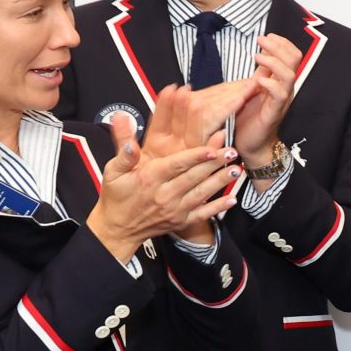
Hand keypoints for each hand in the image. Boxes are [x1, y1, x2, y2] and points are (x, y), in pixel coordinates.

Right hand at [87, 86, 240, 258]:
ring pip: (202, 194)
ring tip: (236, 170)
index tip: (211, 148)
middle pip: (194, 177)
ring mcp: (175, 210)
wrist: (118, 228)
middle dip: (215, 164)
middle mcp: (165, 195)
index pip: (177, 165)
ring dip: (220, 182)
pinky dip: (218, 207)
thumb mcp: (113, 170)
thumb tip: (124, 121)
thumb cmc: (117, 195)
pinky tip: (232, 198)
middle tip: (232, 151)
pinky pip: (203, 214)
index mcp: (150, 179)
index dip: (195, 156)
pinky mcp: (181, 221)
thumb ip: (124, 149)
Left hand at [229, 34, 301, 170]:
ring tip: (257, 56)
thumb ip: (261, 72)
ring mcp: (282, 101)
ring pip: (290, 75)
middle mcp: (285, 89)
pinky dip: (270, 83)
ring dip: (273, 62)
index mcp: (281, 81)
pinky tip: (257, 79)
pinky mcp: (275, 113)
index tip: (266, 36)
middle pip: (294, 60)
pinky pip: (280, 94)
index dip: (282, 42)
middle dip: (278, 46)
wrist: (249, 144)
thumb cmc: (249, 117)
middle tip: (260, 39)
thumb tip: (263, 52)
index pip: (291, 55)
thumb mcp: (254, 88)